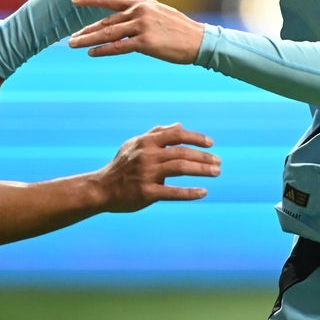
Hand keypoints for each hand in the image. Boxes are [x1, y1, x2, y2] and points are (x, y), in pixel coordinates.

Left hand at [68, 0, 203, 64]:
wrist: (198, 40)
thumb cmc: (177, 27)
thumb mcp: (154, 8)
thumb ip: (131, 2)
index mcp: (142, 2)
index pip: (110, 0)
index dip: (91, 0)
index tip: (74, 0)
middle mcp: (139, 11)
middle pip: (106, 21)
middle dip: (87, 30)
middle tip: (71, 37)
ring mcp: (142, 26)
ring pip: (108, 33)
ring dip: (88, 40)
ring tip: (74, 44)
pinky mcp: (146, 42)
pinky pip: (119, 46)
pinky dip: (103, 50)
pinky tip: (92, 53)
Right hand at [97, 123, 219, 211]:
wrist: (101, 188)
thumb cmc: (121, 165)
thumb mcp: (135, 144)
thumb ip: (157, 134)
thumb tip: (179, 125)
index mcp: (146, 142)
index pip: (176, 135)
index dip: (195, 137)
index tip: (211, 143)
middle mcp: (147, 156)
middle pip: (182, 152)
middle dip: (203, 156)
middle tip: (219, 162)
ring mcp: (146, 174)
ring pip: (180, 169)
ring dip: (201, 170)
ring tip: (216, 172)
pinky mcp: (146, 193)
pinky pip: (172, 192)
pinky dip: (190, 192)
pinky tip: (203, 192)